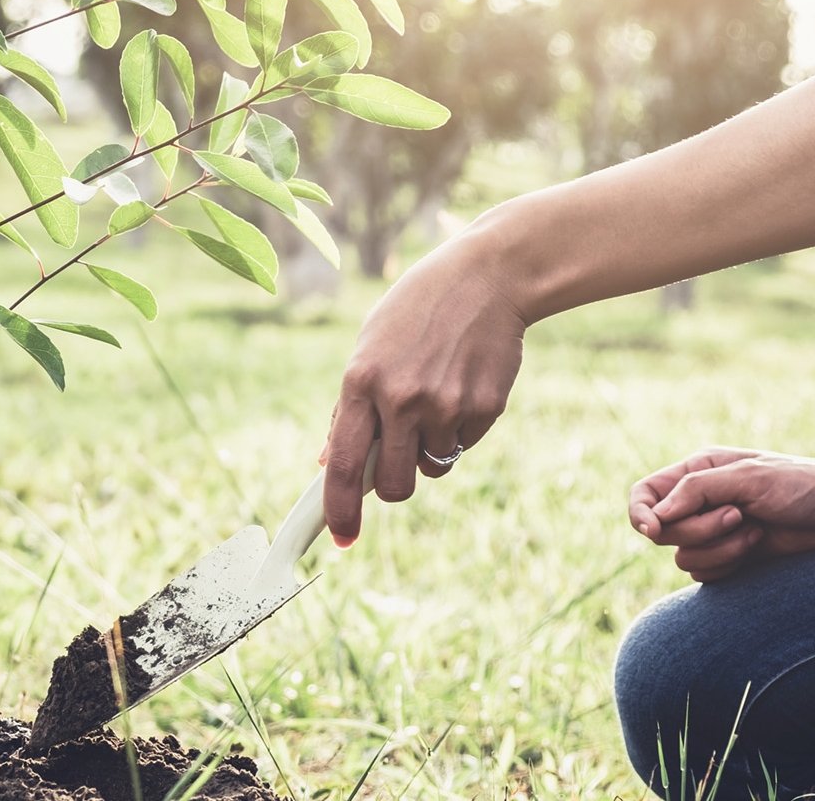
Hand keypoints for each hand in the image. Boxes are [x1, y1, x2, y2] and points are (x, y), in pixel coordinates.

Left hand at [324, 220, 525, 545]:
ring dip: (432, 448)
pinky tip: (464, 383)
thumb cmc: (417, 312)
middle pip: (394, 485)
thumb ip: (349, 406)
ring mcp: (445, 405)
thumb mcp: (371, 347)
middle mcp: (401, 399)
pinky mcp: (484, 407)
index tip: (342, 538)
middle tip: (401, 459)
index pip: (344, 464)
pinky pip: (465, 444)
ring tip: (437, 395)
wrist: (486, 277)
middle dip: (395, 485)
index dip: (340, 510)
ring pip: (433, 466)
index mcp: (361, 381)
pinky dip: (462, 428)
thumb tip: (328, 461)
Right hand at [628, 447, 814, 581]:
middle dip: (698, 530)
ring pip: (683, 557)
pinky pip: (704, 575)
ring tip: (755, 532)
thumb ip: (697, 490)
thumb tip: (656, 516)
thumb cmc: (802, 484)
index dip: (639, 514)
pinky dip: (729, 565)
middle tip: (737, 516)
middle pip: (661, 532)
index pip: (644, 495)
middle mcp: (698, 503)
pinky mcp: (730, 559)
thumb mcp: (749, 477)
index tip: (654, 529)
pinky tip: (758, 548)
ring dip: (720, 550)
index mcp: (696, 473)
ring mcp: (713, 533)